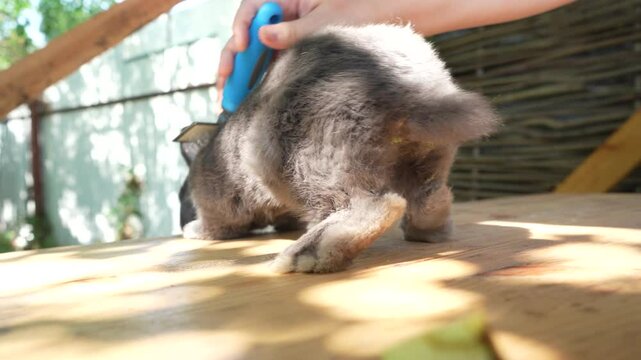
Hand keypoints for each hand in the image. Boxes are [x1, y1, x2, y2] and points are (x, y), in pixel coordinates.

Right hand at [216, 0, 374, 99]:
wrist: (388, 19)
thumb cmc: (362, 10)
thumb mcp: (327, 21)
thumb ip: (294, 30)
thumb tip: (262, 37)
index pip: (253, 7)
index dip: (241, 26)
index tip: (240, 46)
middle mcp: (284, 15)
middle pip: (249, 35)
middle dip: (233, 60)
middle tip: (223, 84)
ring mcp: (288, 35)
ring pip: (257, 54)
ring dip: (241, 76)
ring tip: (228, 99)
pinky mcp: (295, 53)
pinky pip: (271, 66)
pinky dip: (259, 82)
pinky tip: (249, 100)